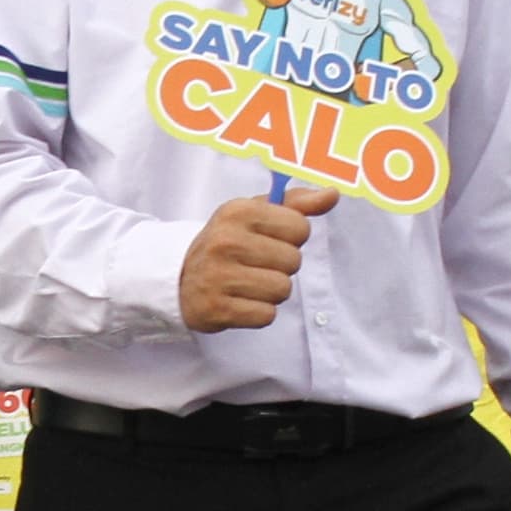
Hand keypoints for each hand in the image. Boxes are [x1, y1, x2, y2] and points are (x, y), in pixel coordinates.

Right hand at [178, 186, 333, 330]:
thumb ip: (296, 204)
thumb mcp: (255, 214)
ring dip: (272, 291)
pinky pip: (266, 315)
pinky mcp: (217, 308)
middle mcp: (226, 241)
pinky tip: (241, 301)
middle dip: (282, 266)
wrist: (178, 277)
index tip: (270, 239)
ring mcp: (218, 276)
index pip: (299, 227)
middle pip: (293, 261)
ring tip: (249, 283)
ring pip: (282, 290)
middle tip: (256, 264)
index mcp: (237, 211)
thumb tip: (332, 195)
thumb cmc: (228, 242)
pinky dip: (258, 312)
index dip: (292, 237)